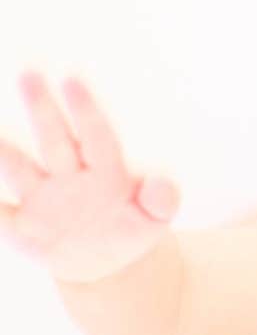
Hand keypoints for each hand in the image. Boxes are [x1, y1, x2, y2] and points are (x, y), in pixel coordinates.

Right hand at [0, 70, 180, 283]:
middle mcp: (68, 175)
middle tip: (29, 73)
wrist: (105, 260)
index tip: (72, 80)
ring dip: (4, 152)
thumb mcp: (155, 218)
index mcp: (105, 169)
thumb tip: (162, 186)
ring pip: (19, 169)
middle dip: (42, 108)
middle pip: (55, 139)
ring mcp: (42, 198)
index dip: (86, 111)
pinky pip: (0, 216)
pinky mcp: (23, 228)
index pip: (96, 136)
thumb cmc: (132, 228)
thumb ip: (162, 200)